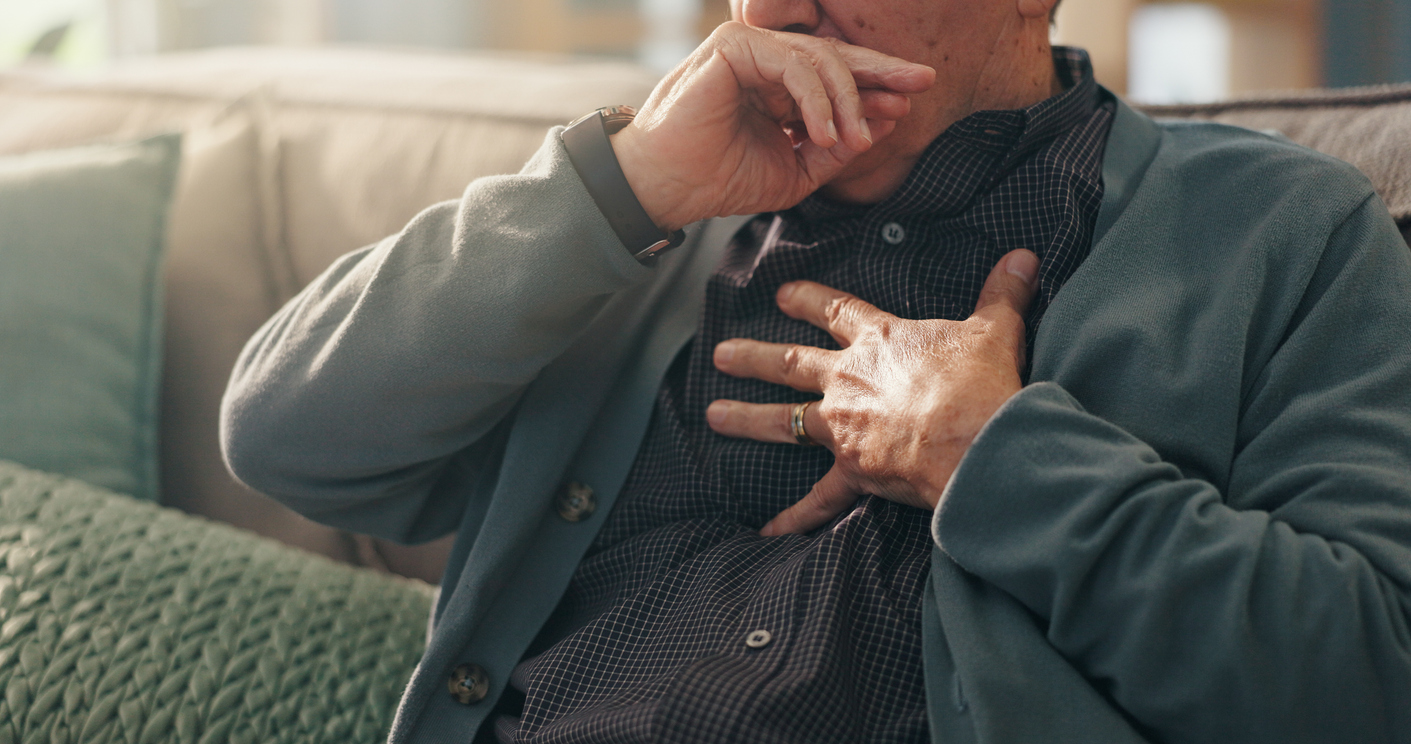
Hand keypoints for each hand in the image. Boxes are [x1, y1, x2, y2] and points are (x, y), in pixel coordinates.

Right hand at [611, 22, 935, 231]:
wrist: (669, 188)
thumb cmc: (719, 180)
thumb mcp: (794, 170)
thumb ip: (833, 149)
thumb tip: (879, 125)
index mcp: (778, 85)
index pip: (836, 78)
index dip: (875, 88)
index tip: (910, 104)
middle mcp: (766, 60)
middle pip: (836, 57)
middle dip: (882, 71)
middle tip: (921, 82)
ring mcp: (750, 48)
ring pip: (821, 60)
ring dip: (849, 100)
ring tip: (859, 139)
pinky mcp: (735, 46)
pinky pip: (794, 65)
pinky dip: (817, 100)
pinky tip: (825, 132)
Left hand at [706, 250, 1039, 535]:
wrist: (974, 440)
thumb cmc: (981, 384)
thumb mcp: (995, 329)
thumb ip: (1003, 293)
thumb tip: (1024, 256)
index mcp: (880, 342)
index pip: (838, 311)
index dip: (809, 299)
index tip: (782, 293)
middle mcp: (849, 380)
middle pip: (790, 363)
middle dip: (752, 356)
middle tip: (720, 355)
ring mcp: (844, 426)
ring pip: (782, 419)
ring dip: (746, 418)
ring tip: (711, 415)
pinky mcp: (852, 471)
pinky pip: (817, 500)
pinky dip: (794, 517)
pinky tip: (766, 529)